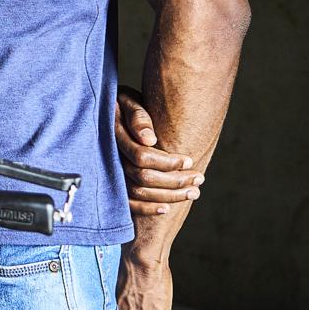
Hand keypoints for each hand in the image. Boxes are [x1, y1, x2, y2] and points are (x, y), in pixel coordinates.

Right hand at [117, 85, 201, 216]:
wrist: (109, 111)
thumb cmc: (124, 104)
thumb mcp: (130, 101)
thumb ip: (138, 117)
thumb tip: (149, 139)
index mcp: (115, 135)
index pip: (142, 157)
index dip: (168, 162)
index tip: (190, 161)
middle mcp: (112, 156)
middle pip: (143, 177)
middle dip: (175, 181)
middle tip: (199, 178)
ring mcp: (111, 170)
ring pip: (138, 192)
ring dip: (169, 196)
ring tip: (193, 192)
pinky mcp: (114, 182)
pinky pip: (127, 202)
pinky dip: (146, 209)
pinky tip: (166, 209)